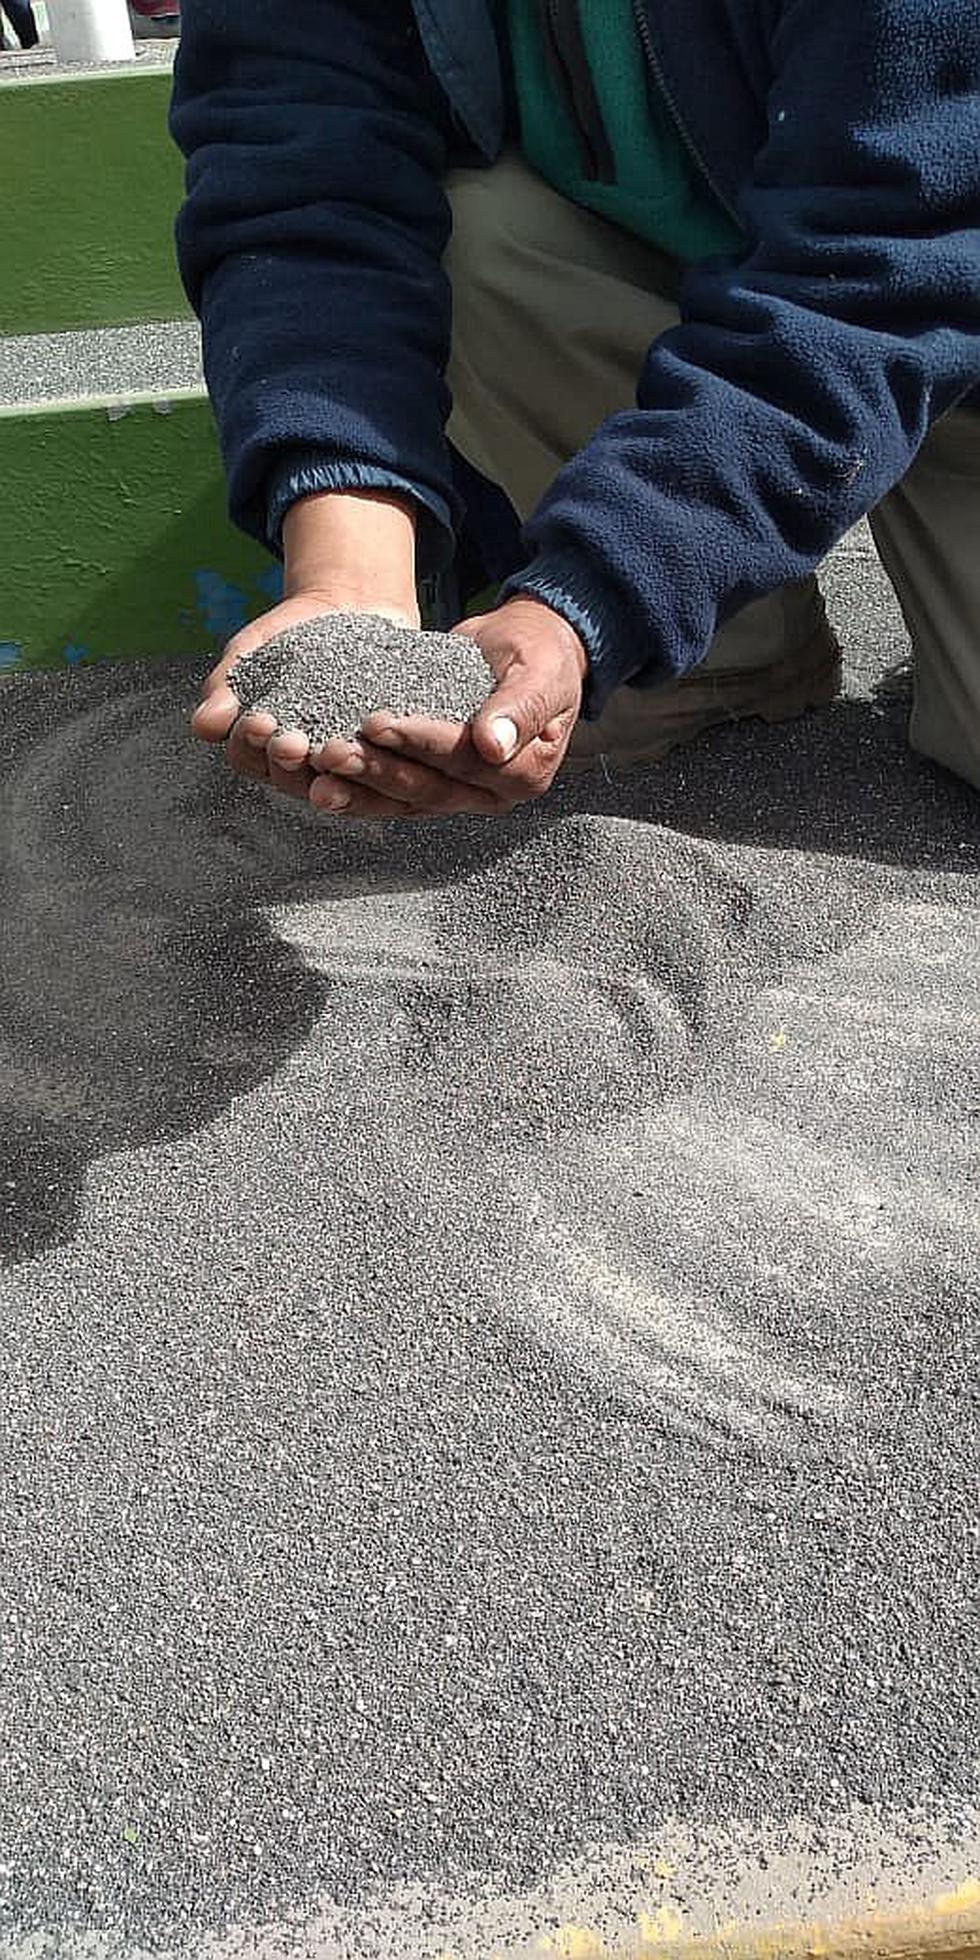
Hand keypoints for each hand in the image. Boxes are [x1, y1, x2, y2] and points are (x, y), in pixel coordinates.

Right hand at [190, 488, 420, 800]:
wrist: (349, 606)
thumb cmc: (290, 635)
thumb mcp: (251, 651)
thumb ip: (225, 686)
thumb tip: (204, 725)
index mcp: (262, 748)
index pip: (247, 758)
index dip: (249, 745)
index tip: (257, 722)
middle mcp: (303, 766)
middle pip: (288, 777)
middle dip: (287, 761)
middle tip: (293, 743)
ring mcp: (344, 761)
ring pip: (334, 778)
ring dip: (331, 769)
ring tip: (334, 749)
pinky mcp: (385, 750)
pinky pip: (381, 759)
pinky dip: (379, 752)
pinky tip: (378, 737)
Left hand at [308, 596, 587, 820]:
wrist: (526, 649)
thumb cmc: (538, 655)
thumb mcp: (540, 671)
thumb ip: (521, 708)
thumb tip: (493, 746)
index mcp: (525, 773)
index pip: (466, 763)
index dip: (422, 745)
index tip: (380, 723)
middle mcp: (490, 794)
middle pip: (429, 790)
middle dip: (377, 770)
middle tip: (331, 751)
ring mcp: (457, 793)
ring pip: (402, 799)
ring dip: (357, 786)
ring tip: (317, 767)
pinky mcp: (427, 783)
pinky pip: (387, 793)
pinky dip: (353, 787)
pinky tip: (315, 778)